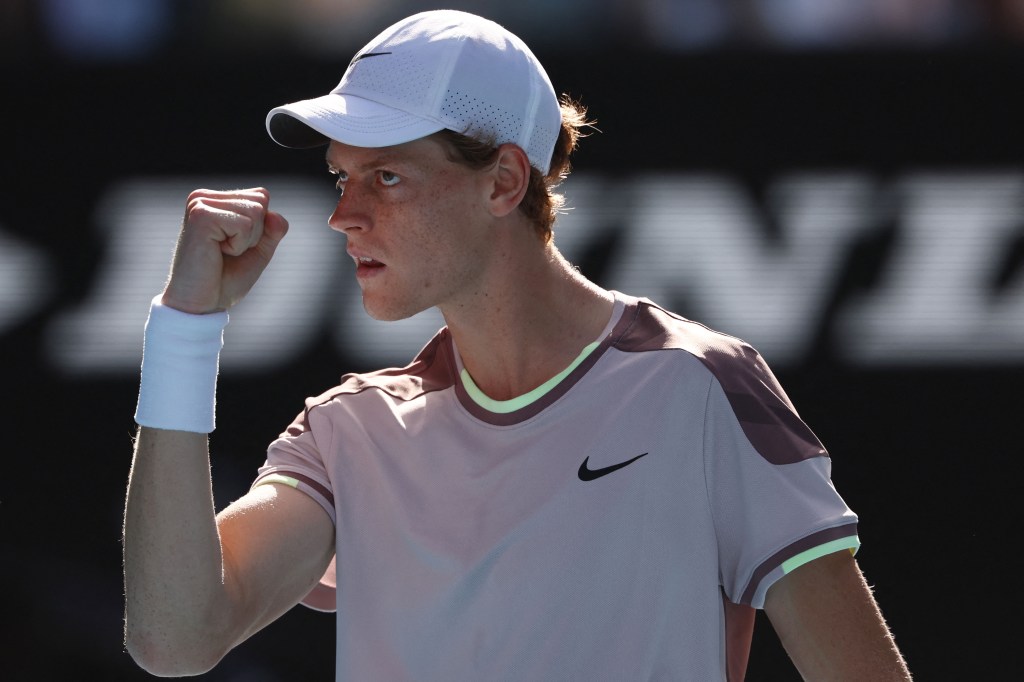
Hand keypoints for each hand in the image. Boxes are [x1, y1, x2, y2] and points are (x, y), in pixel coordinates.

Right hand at [161, 188, 288, 313]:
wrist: (200, 304)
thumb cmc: (225, 279)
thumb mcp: (259, 250)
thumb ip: (273, 230)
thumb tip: (275, 215)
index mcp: (215, 200)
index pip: (261, 196)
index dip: (261, 228)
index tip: (235, 245)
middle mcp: (204, 196)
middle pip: (260, 201)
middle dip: (255, 234)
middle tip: (228, 251)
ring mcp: (200, 203)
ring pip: (255, 211)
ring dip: (246, 241)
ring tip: (221, 252)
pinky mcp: (200, 216)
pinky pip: (245, 224)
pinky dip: (239, 245)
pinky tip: (217, 252)